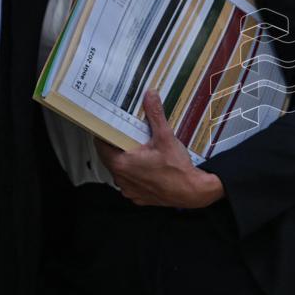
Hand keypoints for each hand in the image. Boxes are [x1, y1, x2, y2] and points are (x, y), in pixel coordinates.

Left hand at [95, 90, 224, 207]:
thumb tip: (150, 96)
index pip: (101, 145)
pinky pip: (131, 183)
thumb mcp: (166, 137)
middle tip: (128, 135)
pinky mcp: (138, 197)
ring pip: (120, 171)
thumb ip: (155, 115)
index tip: (110, 126)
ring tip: (140, 150)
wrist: (192, 192)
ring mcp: (129, 190)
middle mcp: (121, 178)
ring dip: (126, 161)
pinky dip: (136, 175)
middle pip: (110, 157)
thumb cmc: (177, 169)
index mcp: (122, 163)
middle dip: (118, 146)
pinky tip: (148, 168)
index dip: (105, 134)